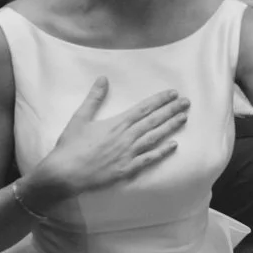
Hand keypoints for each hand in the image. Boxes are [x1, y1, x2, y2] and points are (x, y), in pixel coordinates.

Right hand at [29, 77, 188, 202]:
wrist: (65, 173)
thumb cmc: (71, 146)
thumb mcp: (80, 118)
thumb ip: (94, 98)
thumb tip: (103, 79)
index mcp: (116, 123)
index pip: (144, 108)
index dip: (160, 100)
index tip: (173, 93)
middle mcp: (126, 137)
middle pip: (154, 121)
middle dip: (171, 110)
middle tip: (187, 102)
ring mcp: (129, 154)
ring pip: (155, 137)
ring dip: (171, 127)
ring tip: (184, 118)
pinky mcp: (127, 169)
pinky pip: (149, 159)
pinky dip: (162, 152)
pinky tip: (174, 145)